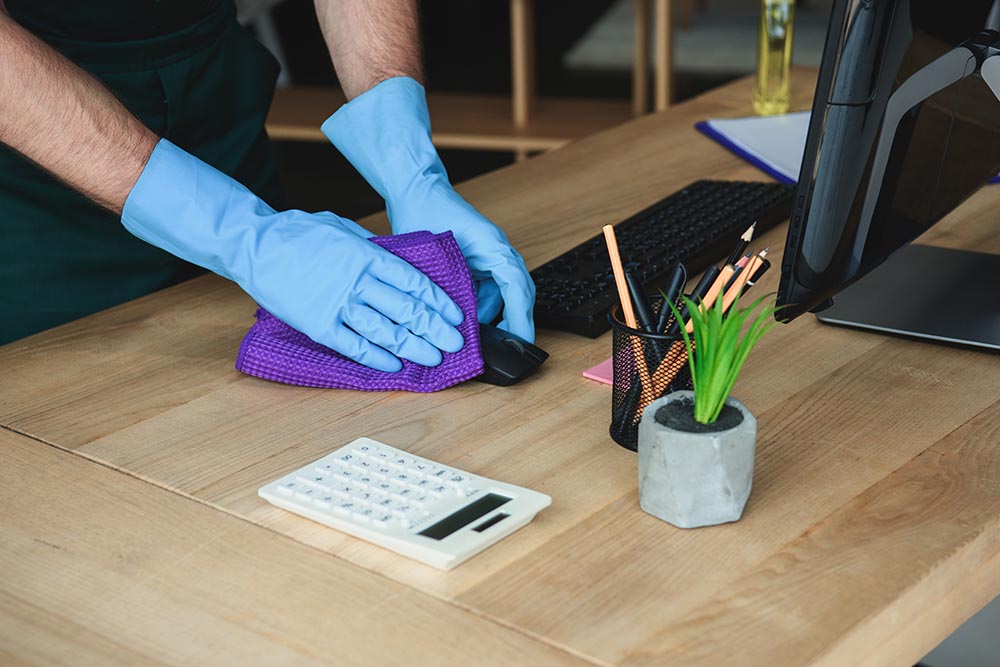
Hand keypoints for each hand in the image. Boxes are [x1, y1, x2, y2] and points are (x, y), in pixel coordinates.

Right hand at [121, 139, 464, 371]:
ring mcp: (338, 304)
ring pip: (386, 331)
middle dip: (435, 329)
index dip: (438, 302)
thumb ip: (371, 245)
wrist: (253, 243)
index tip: (455, 315)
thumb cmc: (297, 232)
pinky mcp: (317, 323)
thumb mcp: (342, 227)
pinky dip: (376, 358)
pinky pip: (353, 345)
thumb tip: (398, 259)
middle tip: (456, 343)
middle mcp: (358, 281)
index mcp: (367, 255)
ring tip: (435, 358)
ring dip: (414, 346)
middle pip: (407, 310)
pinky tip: (395, 366)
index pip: (414, 282)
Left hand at [322, 77, 535, 341]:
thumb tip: (459, 323)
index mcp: (496, 248)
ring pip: (503, 298)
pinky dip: (480, 308)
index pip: (518, 291)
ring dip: (490, 318)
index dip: (520, 321)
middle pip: (518, 298)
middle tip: (499, 354)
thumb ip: (450, 285)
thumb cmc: (423, 213)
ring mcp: (493, 259)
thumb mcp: (435, 254)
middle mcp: (500, 254)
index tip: (519, 346)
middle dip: (510, 326)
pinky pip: (489, 292)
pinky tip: (462, 321)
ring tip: (472, 339)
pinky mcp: (481, 263)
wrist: (416, 189)